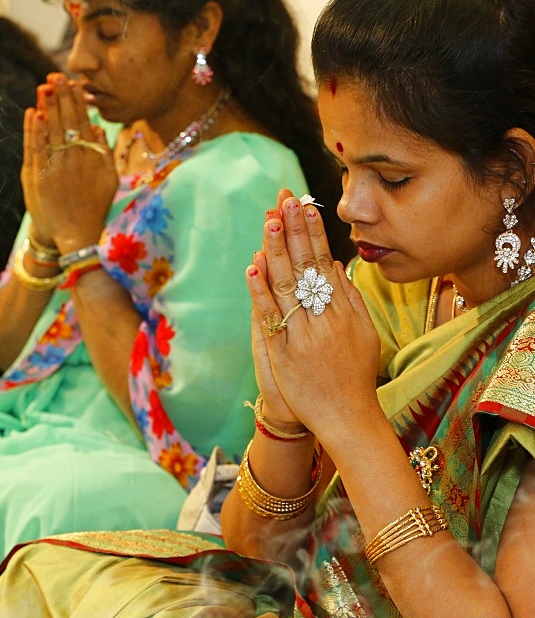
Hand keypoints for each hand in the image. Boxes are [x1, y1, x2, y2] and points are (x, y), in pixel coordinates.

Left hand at [23, 73, 116, 253]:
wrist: (78, 236)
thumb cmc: (94, 208)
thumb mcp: (109, 179)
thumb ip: (104, 152)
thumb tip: (96, 127)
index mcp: (92, 157)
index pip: (82, 121)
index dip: (76, 100)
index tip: (71, 82)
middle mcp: (74, 159)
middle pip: (66, 121)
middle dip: (60, 97)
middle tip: (54, 76)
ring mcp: (56, 168)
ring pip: (50, 131)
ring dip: (47, 107)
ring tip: (43, 87)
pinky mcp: (40, 178)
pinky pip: (36, 149)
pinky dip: (34, 131)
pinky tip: (34, 113)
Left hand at [247, 190, 379, 438]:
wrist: (347, 419)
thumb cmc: (356, 376)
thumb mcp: (365, 333)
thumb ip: (352, 297)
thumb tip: (338, 263)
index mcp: (343, 310)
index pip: (324, 262)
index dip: (313, 233)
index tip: (305, 205)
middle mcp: (324, 318)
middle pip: (305, 267)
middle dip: (293, 230)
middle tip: (284, 199)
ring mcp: (303, 335)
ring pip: (286, 286)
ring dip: (275, 252)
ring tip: (268, 222)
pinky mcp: (285, 353)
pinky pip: (270, 317)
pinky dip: (260, 292)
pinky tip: (252, 268)